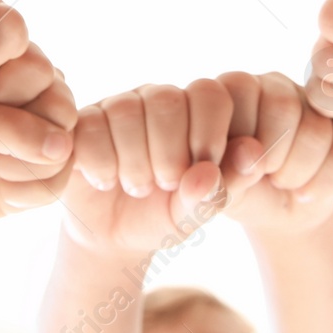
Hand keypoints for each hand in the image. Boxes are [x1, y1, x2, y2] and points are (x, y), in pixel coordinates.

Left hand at [0, 42, 77, 224]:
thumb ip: (9, 126)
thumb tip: (63, 146)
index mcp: (17, 60)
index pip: (38, 68)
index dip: (8, 92)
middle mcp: (45, 87)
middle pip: (60, 104)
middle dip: (18, 129)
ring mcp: (57, 124)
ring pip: (64, 143)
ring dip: (19, 164)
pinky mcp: (62, 161)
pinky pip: (60, 177)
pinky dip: (23, 189)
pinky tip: (3, 181)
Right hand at [62, 80, 258, 259]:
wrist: (113, 238)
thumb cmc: (165, 217)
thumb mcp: (198, 212)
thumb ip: (223, 188)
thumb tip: (250, 153)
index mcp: (196, 112)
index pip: (211, 94)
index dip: (209, 133)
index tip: (204, 170)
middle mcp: (157, 99)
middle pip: (167, 100)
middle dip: (169, 153)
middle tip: (166, 184)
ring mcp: (117, 106)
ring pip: (126, 111)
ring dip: (134, 161)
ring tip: (138, 187)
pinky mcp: (82, 122)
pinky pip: (90, 126)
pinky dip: (102, 162)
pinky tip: (106, 180)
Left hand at [219, 70, 332, 236]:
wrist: (280, 213)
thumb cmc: (241, 194)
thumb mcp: (217, 195)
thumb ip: (217, 180)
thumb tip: (248, 155)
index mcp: (221, 92)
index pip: (215, 93)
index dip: (212, 136)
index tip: (212, 173)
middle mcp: (262, 83)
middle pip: (280, 105)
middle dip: (269, 158)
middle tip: (258, 175)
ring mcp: (304, 97)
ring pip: (316, 129)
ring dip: (295, 173)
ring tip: (280, 181)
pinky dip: (323, 184)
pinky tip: (306, 188)